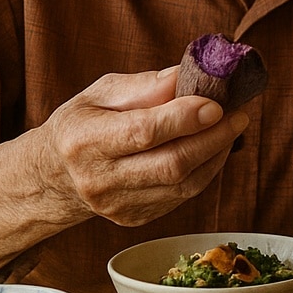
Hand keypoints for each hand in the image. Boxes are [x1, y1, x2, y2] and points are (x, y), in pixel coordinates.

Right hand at [37, 66, 248, 226]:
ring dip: (216, 153)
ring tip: (232, 127)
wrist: (55, 175)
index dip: (184, 118)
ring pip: (184, 184)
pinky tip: (214, 148)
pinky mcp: (135, 218)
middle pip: (171, 164)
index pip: (143, 133)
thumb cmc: (83, 124)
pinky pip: (183, 196)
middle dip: (213, 138)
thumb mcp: (101, 93)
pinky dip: (206, 170)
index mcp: (84, 141)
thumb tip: (189, 74)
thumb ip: (146, 85)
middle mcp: (98, 180)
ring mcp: (117, 205)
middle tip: (238, 114)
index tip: (215, 103)